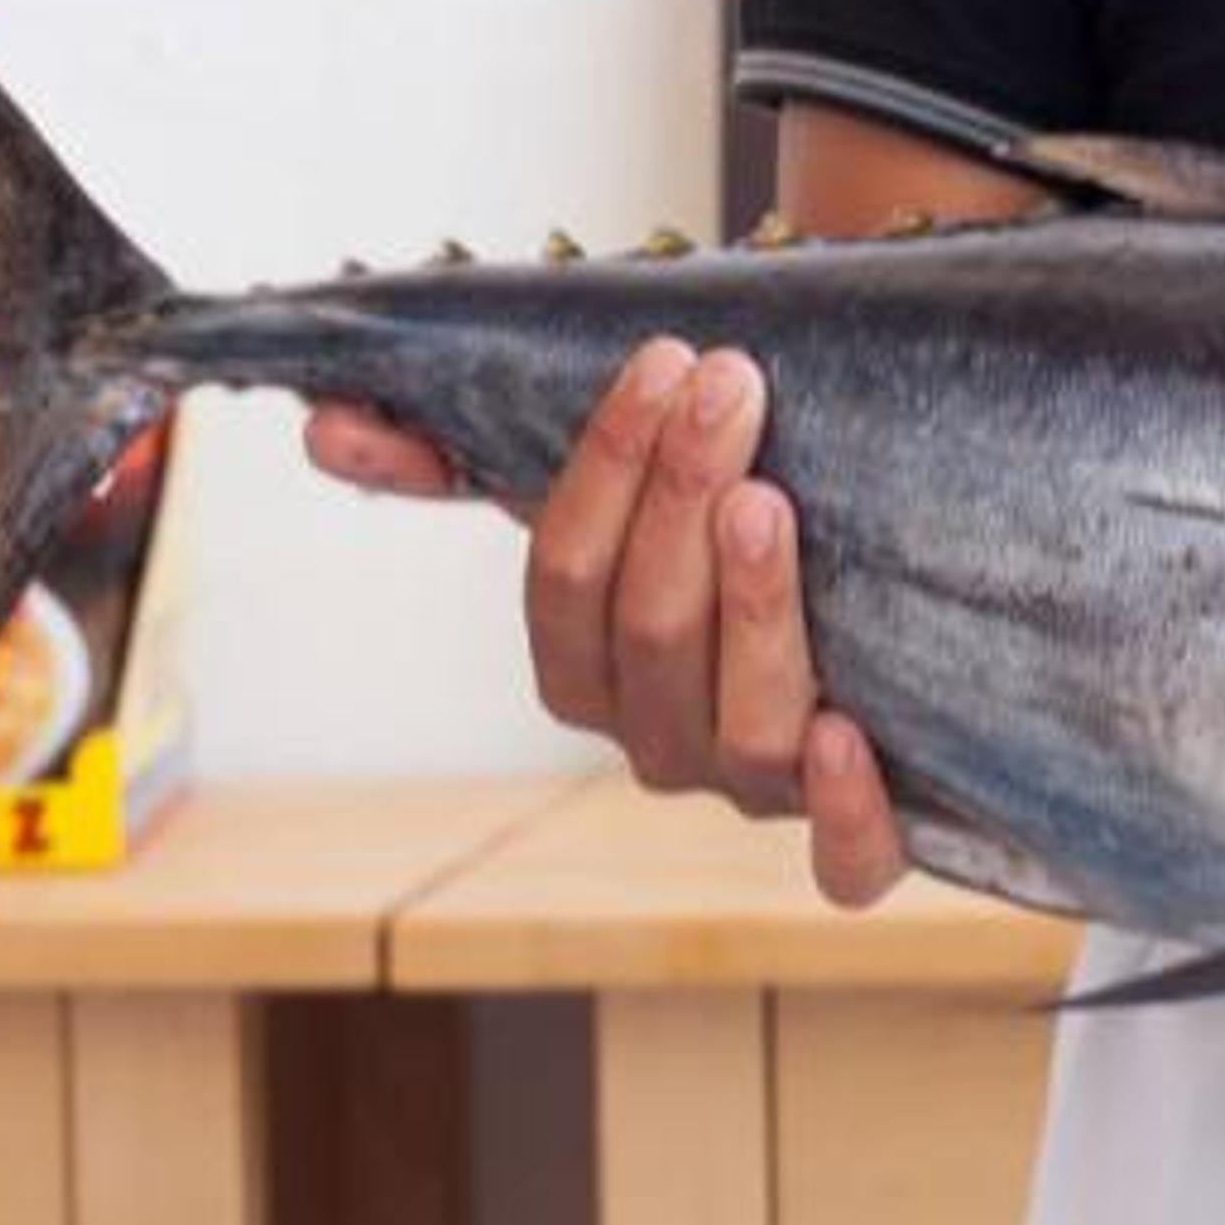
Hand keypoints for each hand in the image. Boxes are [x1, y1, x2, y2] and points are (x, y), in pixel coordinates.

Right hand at [308, 347, 910, 909]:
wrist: (900, 658)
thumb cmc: (724, 565)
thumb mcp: (618, 506)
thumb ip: (469, 468)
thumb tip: (323, 426)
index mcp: (589, 672)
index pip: (566, 582)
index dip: (605, 470)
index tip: (665, 361)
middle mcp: (661, 744)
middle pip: (652, 635)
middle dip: (681, 500)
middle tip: (731, 388)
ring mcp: (757, 795)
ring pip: (743, 729)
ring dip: (752, 611)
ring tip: (768, 503)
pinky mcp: (859, 845)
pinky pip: (845, 863)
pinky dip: (844, 809)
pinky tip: (847, 735)